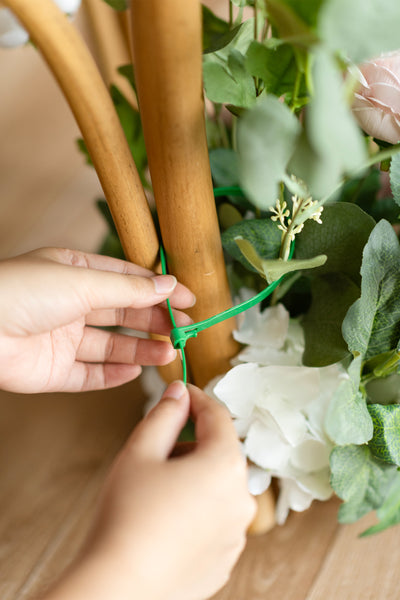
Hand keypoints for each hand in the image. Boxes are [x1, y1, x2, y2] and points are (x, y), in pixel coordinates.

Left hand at [0, 248, 194, 392]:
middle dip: (154, 321)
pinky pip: (90, 374)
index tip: (188, 299)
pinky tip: (135, 371)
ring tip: (169, 354)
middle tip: (183, 330)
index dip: (159, 289)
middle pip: (123, 313)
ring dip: (141, 350)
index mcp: (75, 272)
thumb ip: (128, 289)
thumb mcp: (83, 281)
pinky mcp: (54, 371)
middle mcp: (70, 304)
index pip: (127, 279)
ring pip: (112, 346)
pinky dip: (113, 375)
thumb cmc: (21, 292)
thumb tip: (168, 286)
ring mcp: (62, 338)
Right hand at [44, 382, 255, 599]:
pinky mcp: (225, 558)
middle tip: (156, 452)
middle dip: (192, 443)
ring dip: (195, 477)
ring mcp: (236, 533)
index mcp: (225, 466)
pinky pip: (216, 518)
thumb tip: (180, 392)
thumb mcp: (141, 451)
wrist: (120, 588)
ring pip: (218, 486)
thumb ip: (165, 414)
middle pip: (220, 452)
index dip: (198, 399)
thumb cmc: (127, 516)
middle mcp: (241, 499)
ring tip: (156, 492)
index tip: (181, 394)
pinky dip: (197, 510)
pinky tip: (165, 521)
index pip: (218, 416)